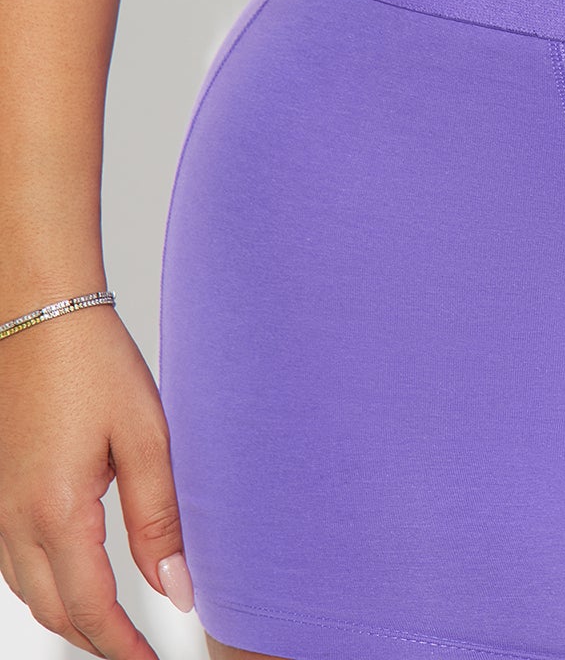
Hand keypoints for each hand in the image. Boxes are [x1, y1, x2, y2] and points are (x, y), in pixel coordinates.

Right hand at [0, 306, 192, 656]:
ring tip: (116, 625)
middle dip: (96, 641)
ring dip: (69, 616)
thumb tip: (176, 586)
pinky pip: (14, 561)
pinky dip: (45, 584)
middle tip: (140, 650)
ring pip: (30, 590)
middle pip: (54, 611)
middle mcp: (16, 520)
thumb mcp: (145, 436)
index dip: (123, 647)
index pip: (90, 610)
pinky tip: (74, 576)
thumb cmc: (91, 360)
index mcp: (57, 512)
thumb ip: (160, 518)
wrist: (41, 310)